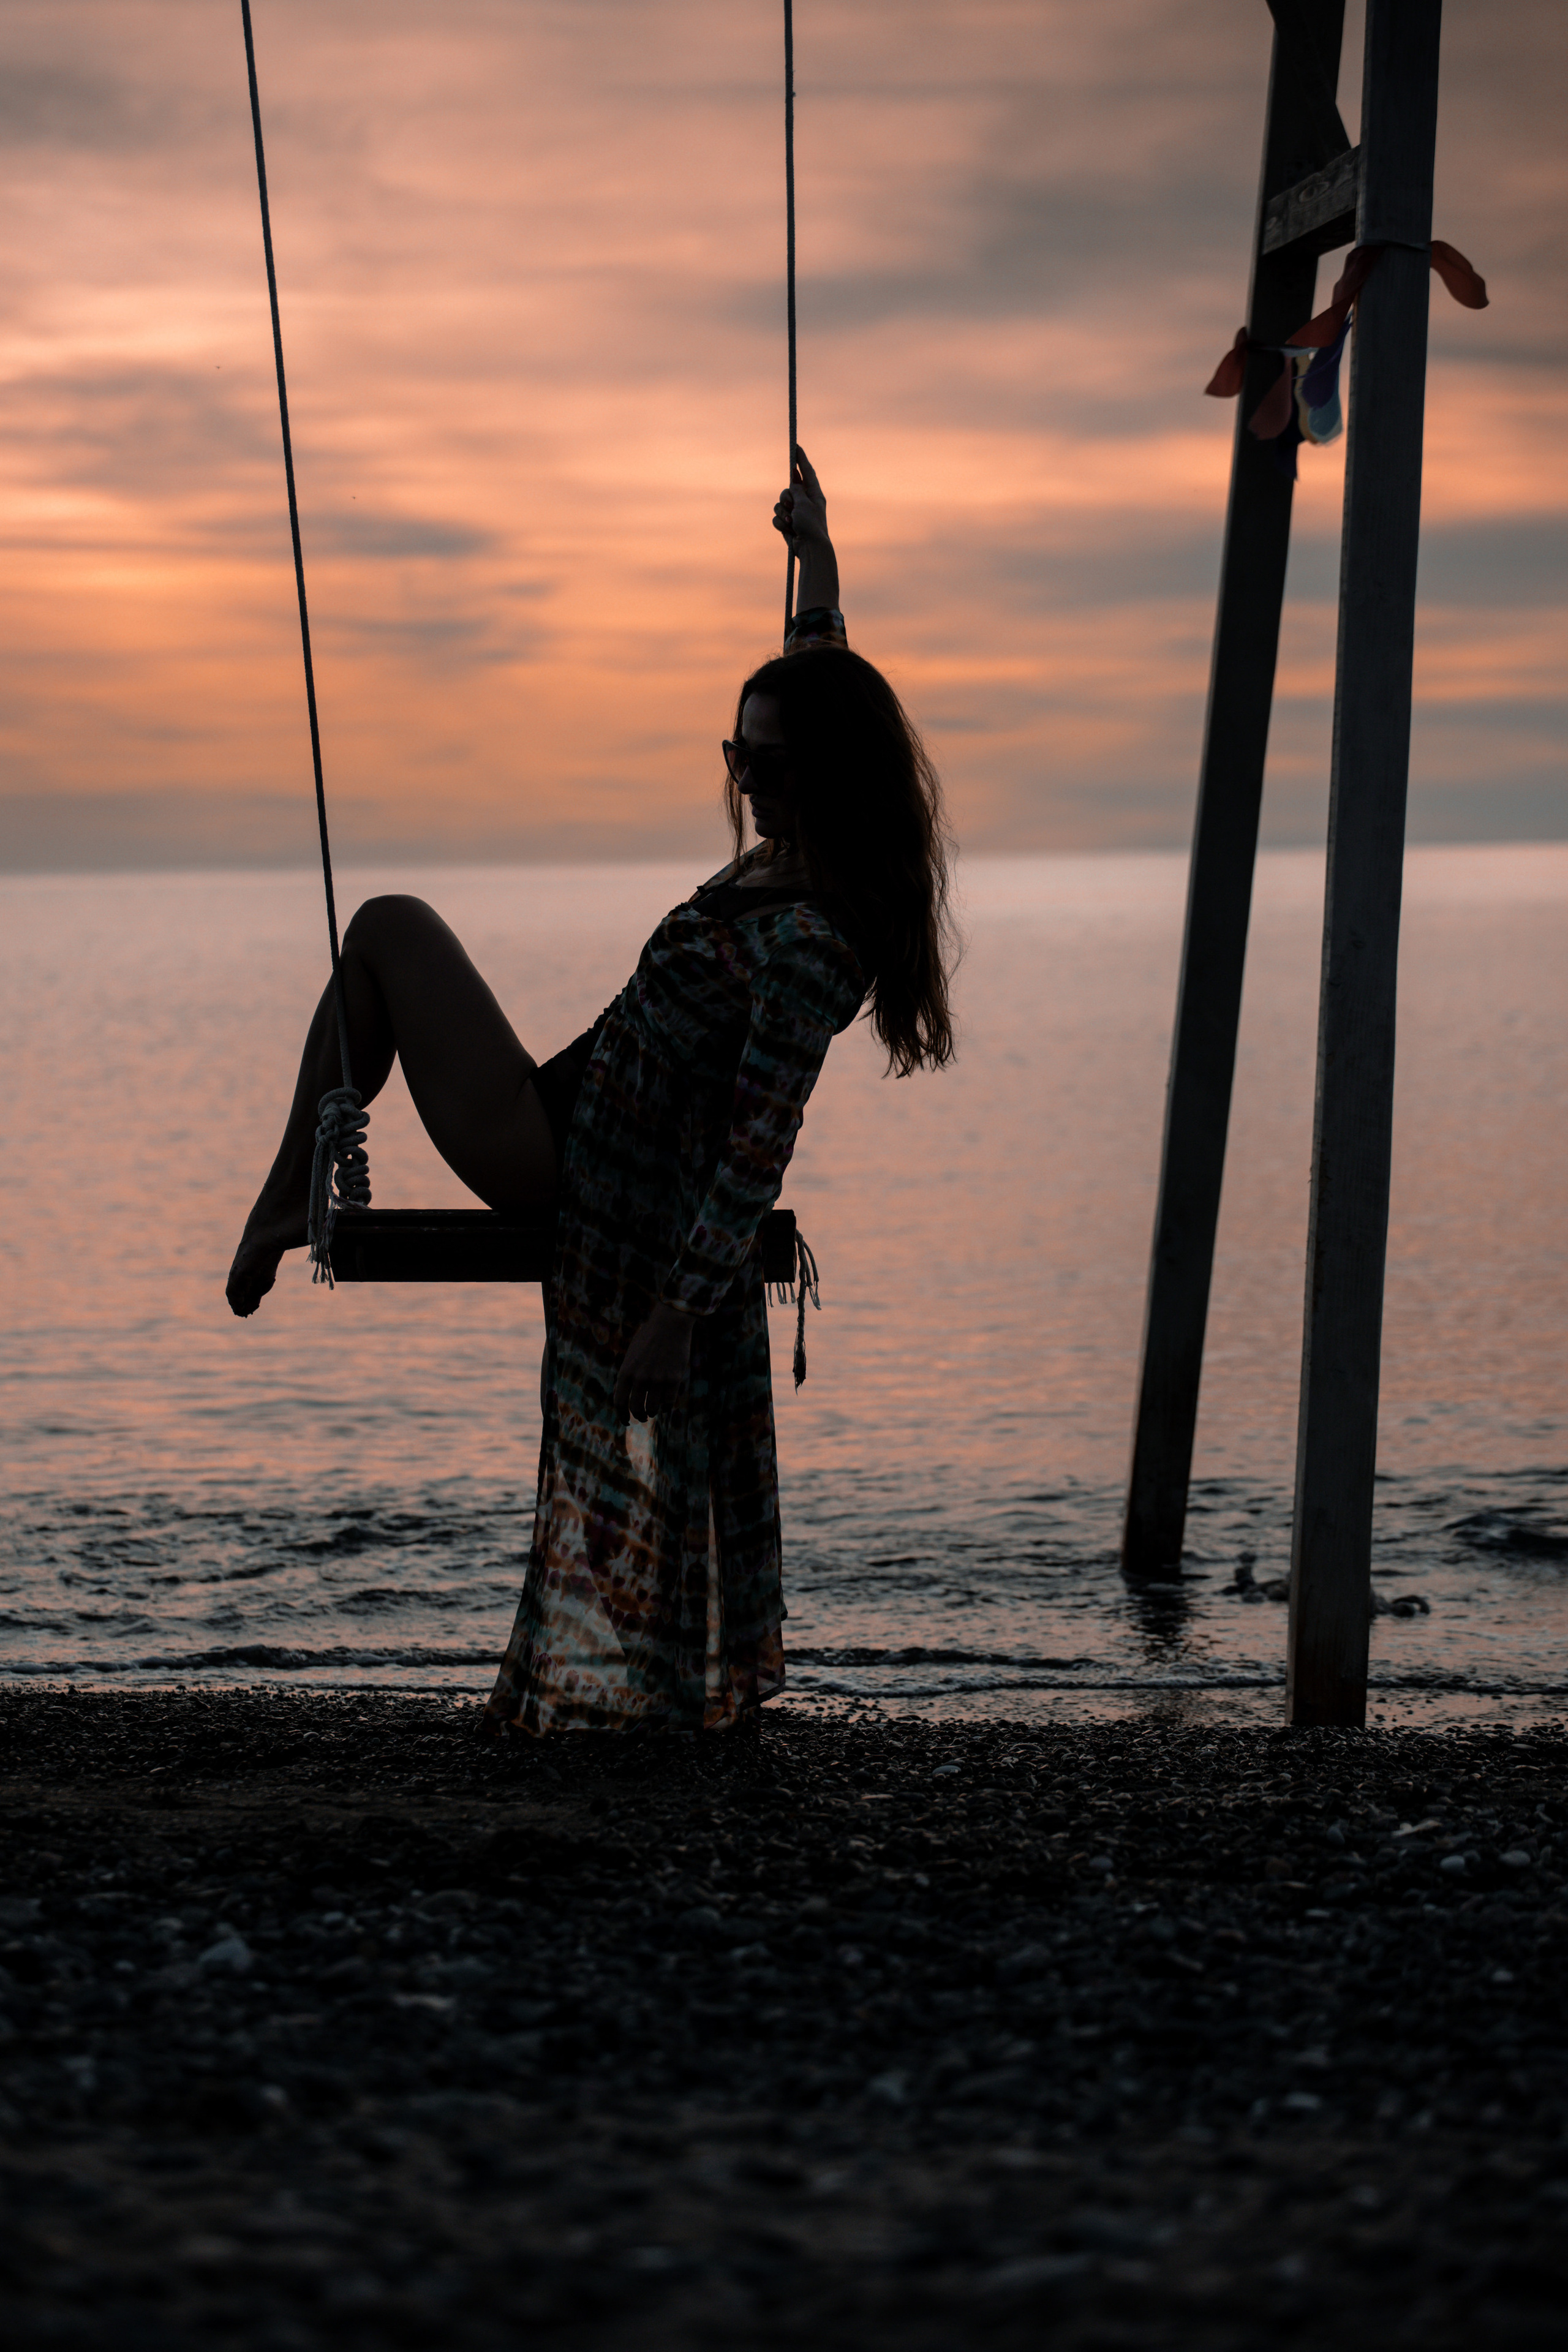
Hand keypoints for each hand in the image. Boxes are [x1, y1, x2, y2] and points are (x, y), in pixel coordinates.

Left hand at [614, 1302, 694, 1423]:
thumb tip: (626, 1394)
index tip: (625, 1421)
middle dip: (638, 1416)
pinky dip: (666, 1406)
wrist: (670, 1324)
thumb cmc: (649, 1337)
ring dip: (652, 1412)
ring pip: (653, 1408)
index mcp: (626, 1371)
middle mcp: (640, 1377)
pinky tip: (665, 1404)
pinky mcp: (673, 1379)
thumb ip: (628, 1374)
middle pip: (636, 1408)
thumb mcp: (631, 1354)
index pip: (620, 1402)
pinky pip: (669, 1402)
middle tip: (642, 1417)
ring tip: (653, 1411)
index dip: (621, 1415)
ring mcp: (657, 1379)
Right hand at [772, 443, 829, 554]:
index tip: (795, 445)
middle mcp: (805, 501)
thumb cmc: (811, 525)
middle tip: (792, 507)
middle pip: (787, 489)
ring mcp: (796, 513)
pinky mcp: (788, 524)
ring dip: (783, 513)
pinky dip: (780, 524)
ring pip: (779, 503)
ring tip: (791, 523)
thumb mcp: (804, 503)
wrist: (810, 550)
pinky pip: (777, 517)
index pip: (806, 472)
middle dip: (786, 498)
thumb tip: (794, 482)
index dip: (801, 458)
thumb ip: (797, 490)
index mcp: (815, 494)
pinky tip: (789, 531)